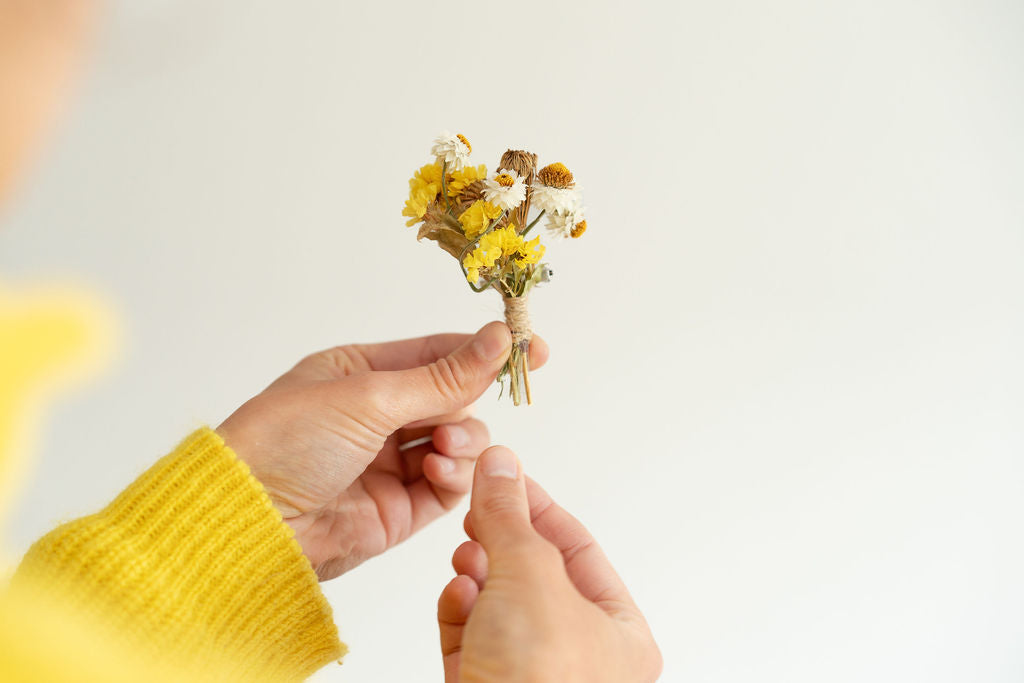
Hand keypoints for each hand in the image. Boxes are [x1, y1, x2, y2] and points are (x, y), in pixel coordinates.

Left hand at [216, 322, 547, 580]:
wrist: (251, 521)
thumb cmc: (288, 441)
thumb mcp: (370, 396)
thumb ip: (443, 377)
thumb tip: (498, 339)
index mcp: (359, 373)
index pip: (435, 354)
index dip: (483, 352)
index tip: (532, 351)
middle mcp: (376, 415)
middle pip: (452, 401)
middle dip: (464, 407)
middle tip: (458, 420)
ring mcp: (388, 462)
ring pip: (458, 444)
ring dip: (461, 444)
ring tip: (442, 451)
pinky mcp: (398, 507)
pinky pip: (448, 486)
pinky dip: (455, 476)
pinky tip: (440, 472)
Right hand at [437, 447, 661, 681]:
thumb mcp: (528, 577)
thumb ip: (510, 517)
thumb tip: (500, 465)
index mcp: (619, 635)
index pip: (578, 549)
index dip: (537, 506)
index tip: (503, 476)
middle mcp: (579, 659)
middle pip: (534, 575)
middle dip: (500, 541)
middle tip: (477, 512)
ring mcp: (528, 677)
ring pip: (497, 606)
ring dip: (477, 574)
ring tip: (467, 559)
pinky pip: (471, 638)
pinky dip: (460, 612)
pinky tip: (456, 596)